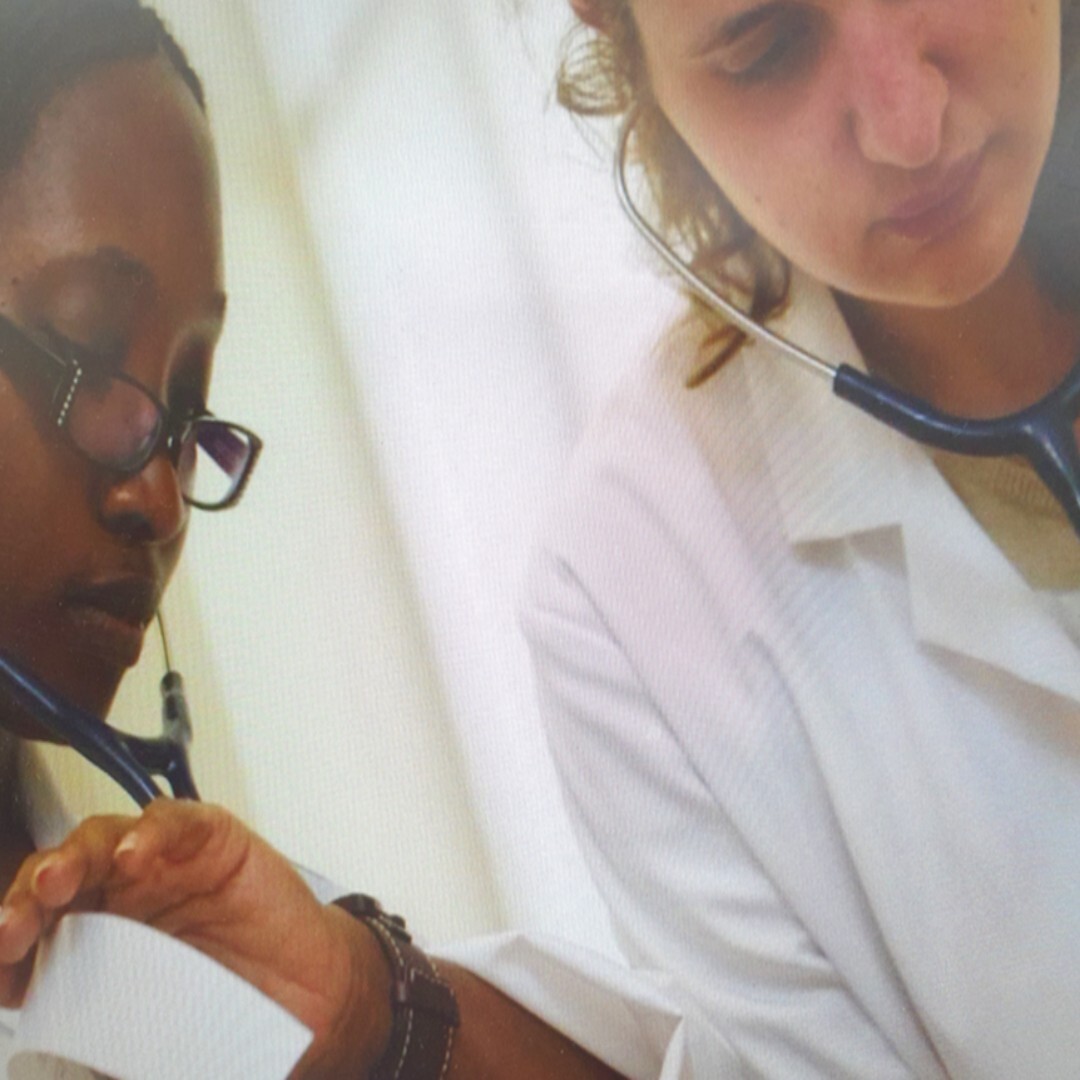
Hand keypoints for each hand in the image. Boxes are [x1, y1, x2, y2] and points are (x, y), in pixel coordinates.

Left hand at [0, 800, 390, 1077]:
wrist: (312, 1003)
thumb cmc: (234, 1018)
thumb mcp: (149, 1047)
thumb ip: (100, 1053)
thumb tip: (62, 1075)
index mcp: (93, 944)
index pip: (34, 932)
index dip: (9, 943)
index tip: (0, 965)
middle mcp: (123, 898)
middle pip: (59, 880)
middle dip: (27, 897)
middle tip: (13, 926)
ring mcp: (167, 864)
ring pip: (103, 839)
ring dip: (73, 857)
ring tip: (56, 882)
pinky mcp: (214, 840)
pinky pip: (177, 820)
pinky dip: (153, 831)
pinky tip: (134, 854)